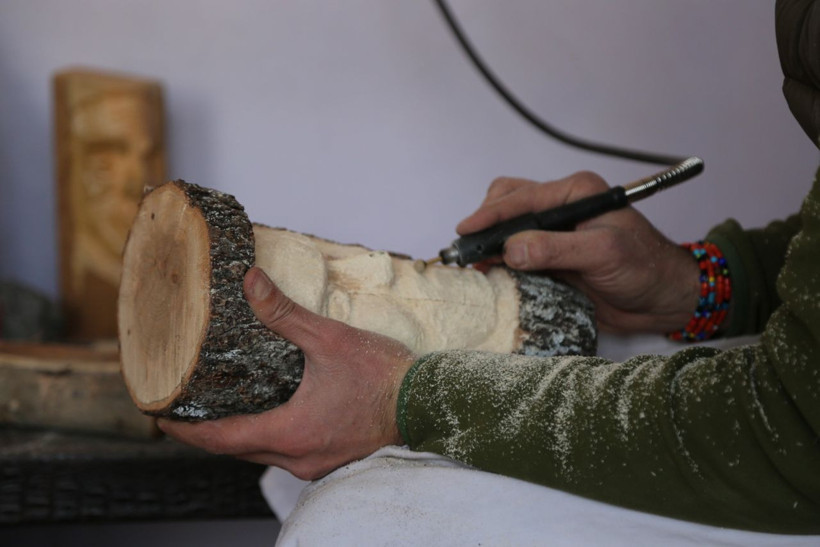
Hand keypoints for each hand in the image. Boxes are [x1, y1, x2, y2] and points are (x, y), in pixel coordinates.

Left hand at [158, 267, 415, 479]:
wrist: (426, 402)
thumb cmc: (383, 375)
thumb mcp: (329, 339)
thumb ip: (284, 314)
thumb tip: (249, 283)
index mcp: (292, 431)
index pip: (222, 440)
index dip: (186, 430)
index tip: (160, 417)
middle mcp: (299, 457)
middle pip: (237, 451)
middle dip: (206, 434)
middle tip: (181, 411)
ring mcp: (316, 463)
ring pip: (261, 455)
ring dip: (237, 437)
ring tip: (217, 411)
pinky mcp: (330, 459)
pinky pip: (284, 454)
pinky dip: (265, 438)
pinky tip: (266, 415)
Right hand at [458, 172, 699, 333]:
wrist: (663, 299)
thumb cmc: (644, 268)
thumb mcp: (602, 253)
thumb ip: (555, 248)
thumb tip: (510, 249)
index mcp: (577, 193)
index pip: (523, 197)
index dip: (490, 214)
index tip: (466, 231)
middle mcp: (562, 207)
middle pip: (509, 204)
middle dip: (485, 224)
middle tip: (467, 250)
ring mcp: (555, 233)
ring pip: (509, 228)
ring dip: (490, 243)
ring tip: (473, 261)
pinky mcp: (552, 258)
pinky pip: (517, 255)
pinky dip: (500, 262)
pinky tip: (490, 272)